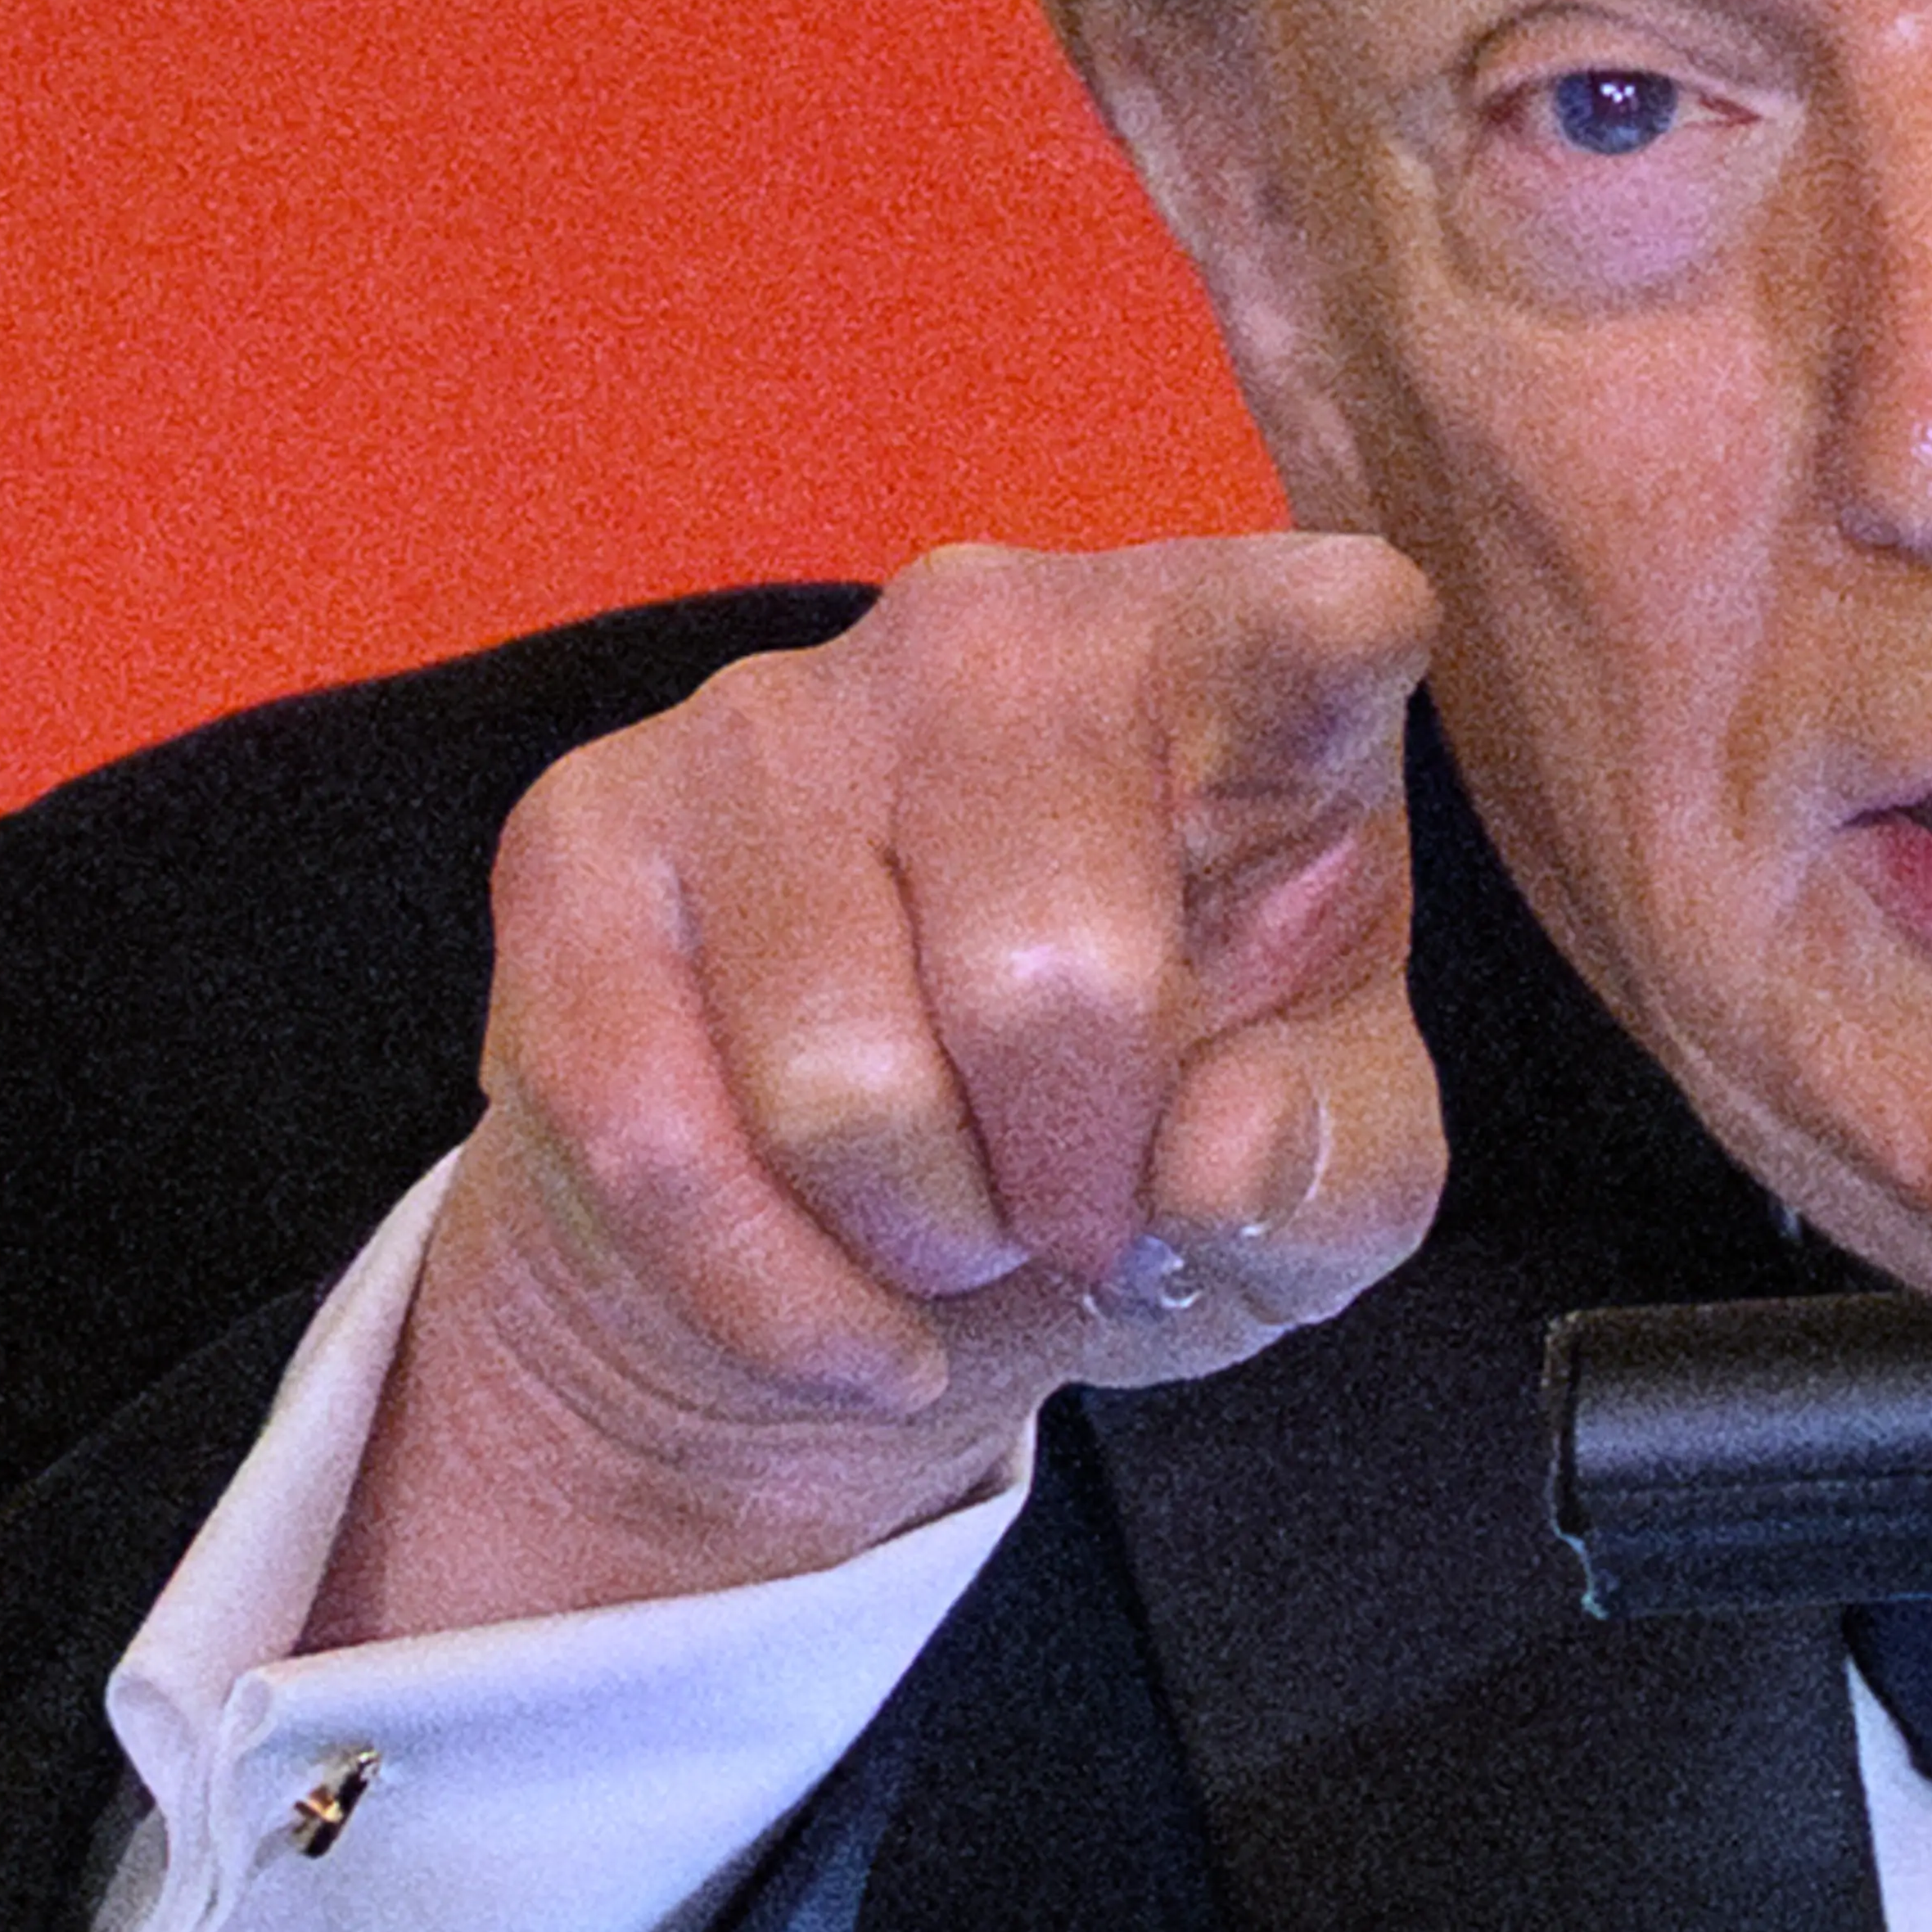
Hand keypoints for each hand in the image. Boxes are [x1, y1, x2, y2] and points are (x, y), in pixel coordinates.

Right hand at [313, 534, 1446, 1641]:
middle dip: (1075, 1185)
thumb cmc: (1151, 1150)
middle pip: (1050, 973)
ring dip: (919, 1240)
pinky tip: (842, 1312)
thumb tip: (1227, 1154)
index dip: (1324, 642)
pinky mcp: (585, 831)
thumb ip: (1336, 1172)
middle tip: (1079, 1222)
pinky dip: (772, 1298)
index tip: (1346, 646)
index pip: (1307, 619)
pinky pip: (655, 1139)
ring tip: (957, 1230)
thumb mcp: (1314, 1193)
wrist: (877, 1240)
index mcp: (1235, 679)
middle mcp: (997, 634)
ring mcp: (769, 714)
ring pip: (837, 1083)